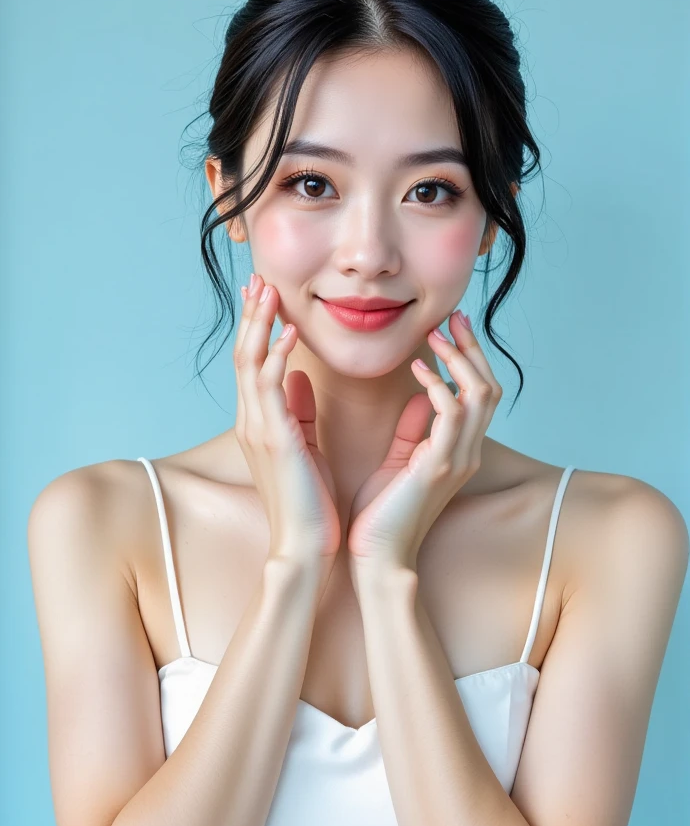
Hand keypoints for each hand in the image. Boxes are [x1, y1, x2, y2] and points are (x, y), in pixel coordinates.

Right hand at [234, 274, 340, 581]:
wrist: (305, 547)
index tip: (265, 295)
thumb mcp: (304, 447)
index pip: (253, 363)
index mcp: (260, 423)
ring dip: (260, 323)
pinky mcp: (273, 438)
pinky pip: (269, 386)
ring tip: (269, 290)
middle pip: (245, 354)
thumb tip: (297, 376)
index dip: (258, 328)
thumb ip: (298, 411)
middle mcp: (251, 421)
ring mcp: (258, 428)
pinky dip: (277, 354)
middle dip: (252, 315)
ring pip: (250, 362)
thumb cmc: (309, 503)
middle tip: (257, 278)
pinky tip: (291, 331)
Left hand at [346, 312, 502, 576]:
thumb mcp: (400, 462)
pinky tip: (418, 371)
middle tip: (452, 319)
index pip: (478, 395)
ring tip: (434, 337)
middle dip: (472, 349)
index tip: (450, 329)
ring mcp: (456, 460)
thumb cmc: (381, 516)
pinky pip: (452, 413)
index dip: (469, 359)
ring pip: (479, 394)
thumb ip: (414, 430)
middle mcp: (466, 453)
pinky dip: (439, 385)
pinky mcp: (438, 466)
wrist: (377, 558)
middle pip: (489, 387)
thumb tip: (420, 396)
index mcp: (457, 451)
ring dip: (459, 360)